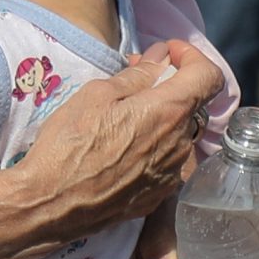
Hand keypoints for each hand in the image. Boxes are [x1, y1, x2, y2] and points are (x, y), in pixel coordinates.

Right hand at [23, 39, 221, 229]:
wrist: (50, 203)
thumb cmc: (69, 144)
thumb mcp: (96, 95)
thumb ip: (137, 76)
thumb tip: (161, 59)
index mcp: (168, 113)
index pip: (208, 76)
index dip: (193, 57)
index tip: (169, 54)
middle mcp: (180, 145)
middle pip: (192, 105)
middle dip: (169, 87)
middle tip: (134, 82)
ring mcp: (171, 175)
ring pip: (177, 135)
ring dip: (159, 119)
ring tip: (122, 119)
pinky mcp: (157, 197)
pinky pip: (165, 162)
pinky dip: (151, 148)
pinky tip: (120, 150)